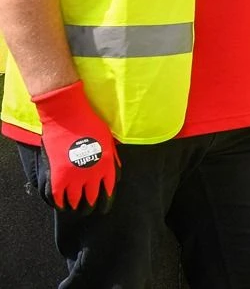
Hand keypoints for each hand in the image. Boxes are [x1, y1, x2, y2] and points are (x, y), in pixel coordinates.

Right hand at [32, 80, 120, 211]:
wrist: (67, 115)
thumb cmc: (89, 124)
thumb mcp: (108, 141)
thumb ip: (112, 159)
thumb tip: (115, 174)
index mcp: (107, 165)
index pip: (108, 191)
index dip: (105, 202)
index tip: (103, 206)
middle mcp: (92, 174)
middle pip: (92, 199)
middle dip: (91, 206)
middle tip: (88, 209)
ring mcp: (74, 176)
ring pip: (75, 201)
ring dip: (75, 205)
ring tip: (75, 208)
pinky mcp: (58, 176)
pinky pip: (58, 197)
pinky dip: (60, 203)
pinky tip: (62, 205)